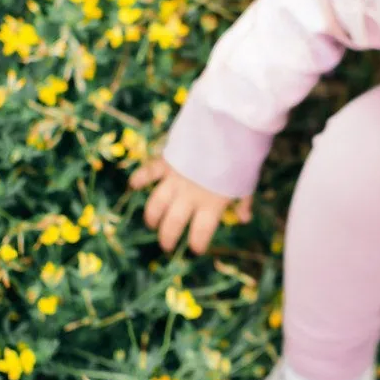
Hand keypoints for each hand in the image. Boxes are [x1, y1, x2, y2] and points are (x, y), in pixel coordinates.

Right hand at [129, 158, 251, 253]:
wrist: (227, 129)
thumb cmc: (241, 158)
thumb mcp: (246, 182)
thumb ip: (243, 201)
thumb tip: (244, 219)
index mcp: (212, 203)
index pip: (200, 231)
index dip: (196, 243)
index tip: (195, 250)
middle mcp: (190, 195)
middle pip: (173, 222)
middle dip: (168, 237)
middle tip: (166, 245)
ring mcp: (176, 179)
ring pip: (157, 203)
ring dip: (152, 216)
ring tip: (152, 223)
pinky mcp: (168, 162)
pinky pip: (149, 172)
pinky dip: (140, 178)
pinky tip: (133, 185)